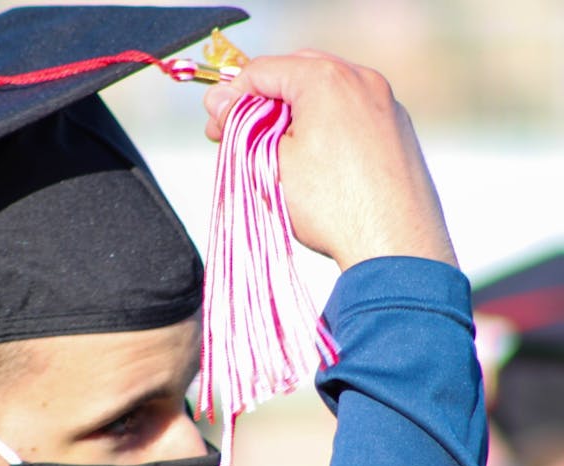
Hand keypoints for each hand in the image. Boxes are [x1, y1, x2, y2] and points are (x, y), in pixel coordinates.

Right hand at [204, 51, 457, 271]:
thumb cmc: (333, 207)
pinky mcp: (398, 129)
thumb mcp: (269, 163)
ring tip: (274, 152)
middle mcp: (362, 80)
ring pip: (326, 92)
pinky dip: (325, 125)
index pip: (261, 71)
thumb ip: (240, 124)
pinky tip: (312, 160)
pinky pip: (351, 113)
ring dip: (294, 114)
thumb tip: (219, 102)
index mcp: (326, 80)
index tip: (215, 127)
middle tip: (238, 135)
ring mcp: (386, 103)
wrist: (395, 246)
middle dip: (263, 102)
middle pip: (296, 73)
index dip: (231, 98)